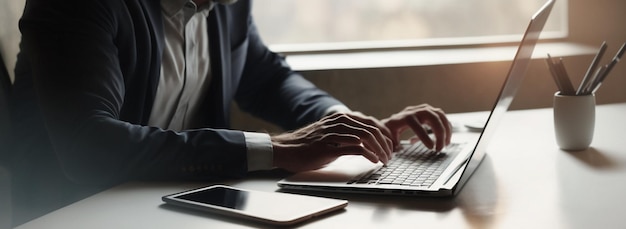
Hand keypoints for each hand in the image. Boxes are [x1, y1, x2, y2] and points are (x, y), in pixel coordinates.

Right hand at [272, 112, 392, 172]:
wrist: (285, 149)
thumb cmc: (308, 145)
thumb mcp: (330, 135)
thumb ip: (346, 134)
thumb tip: (367, 143)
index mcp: (340, 117)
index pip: (370, 122)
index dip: (384, 134)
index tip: (391, 145)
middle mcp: (338, 122)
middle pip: (371, 128)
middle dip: (385, 143)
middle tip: (391, 155)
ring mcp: (333, 133)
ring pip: (365, 137)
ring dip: (379, 149)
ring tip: (385, 160)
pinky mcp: (328, 147)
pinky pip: (354, 148)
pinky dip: (368, 154)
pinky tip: (374, 161)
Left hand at [382, 104, 451, 151]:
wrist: (392, 119)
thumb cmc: (390, 129)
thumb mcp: (388, 135)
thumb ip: (392, 142)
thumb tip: (398, 149)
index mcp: (405, 117)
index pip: (417, 125)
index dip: (424, 136)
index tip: (431, 148)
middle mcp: (416, 111)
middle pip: (433, 118)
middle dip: (439, 133)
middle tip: (440, 148)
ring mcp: (424, 109)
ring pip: (440, 115)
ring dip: (446, 130)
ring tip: (446, 144)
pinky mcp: (430, 110)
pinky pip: (442, 117)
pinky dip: (446, 127)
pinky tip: (446, 139)